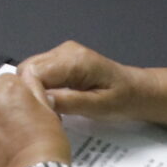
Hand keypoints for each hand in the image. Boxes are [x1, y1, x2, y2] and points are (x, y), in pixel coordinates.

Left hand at [0, 67, 72, 166]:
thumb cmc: (48, 142)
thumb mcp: (48, 110)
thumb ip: (34, 88)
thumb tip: (27, 75)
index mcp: (8, 89)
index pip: (5, 80)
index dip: (15, 93)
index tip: (23, 107)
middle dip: (0, 104)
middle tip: (15, 124)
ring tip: (7, 140)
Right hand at [17, 41, 147, 121]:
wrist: (138, 90)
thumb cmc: (125, 99)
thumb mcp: (100, 106)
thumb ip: (71, 102)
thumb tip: (43, 102)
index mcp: (75, 60)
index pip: (34, 72)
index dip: (30, 94)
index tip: (37, 115)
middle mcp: (65, 51)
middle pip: (27, 69)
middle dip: (30, 93)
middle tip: (42, 115)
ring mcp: (62, 53)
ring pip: (30, 71)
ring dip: (34, 91)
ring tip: (48, 111)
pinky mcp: (60, 60)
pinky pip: (39, 72)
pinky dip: (40, 88)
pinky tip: (52, 103)